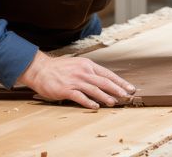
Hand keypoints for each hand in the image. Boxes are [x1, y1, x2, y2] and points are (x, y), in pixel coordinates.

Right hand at [16, 51, 135, 108]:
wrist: (41, 69)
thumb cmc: (60, 68)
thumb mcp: (78, 65)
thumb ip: (90, 72)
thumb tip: (105, 81)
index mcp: (88, 65)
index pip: (108, 74)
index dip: (120, 82)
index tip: (130, 88)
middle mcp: (83, 72)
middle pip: (104, 81)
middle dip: (118, 89)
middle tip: (127, 96)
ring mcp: (75, 80)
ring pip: (94, 89)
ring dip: (106, 97)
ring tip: (114, 103)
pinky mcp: (66, 89)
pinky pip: (80, 97)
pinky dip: (88, 102)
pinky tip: (95, 106)